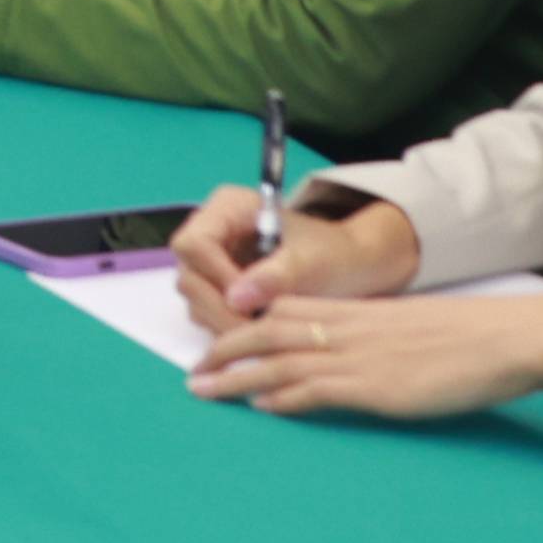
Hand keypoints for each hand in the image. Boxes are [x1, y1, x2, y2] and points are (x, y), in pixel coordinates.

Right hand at [168, 183, 419, 333]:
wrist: (353, 268)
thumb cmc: (335, 254)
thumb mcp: (312, 261)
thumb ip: (276, 276)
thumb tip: (237, 299)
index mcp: (228, 208)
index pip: (194, 243)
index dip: (215, 276)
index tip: (248, 303)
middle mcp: (211, 231)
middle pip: (189, 274)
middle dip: (218, 307)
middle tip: (254, 333)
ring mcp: (211, 261)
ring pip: (194, 298)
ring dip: (222, 321)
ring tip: (262, 334)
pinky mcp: (217, 287)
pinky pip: (206, 312)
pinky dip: (227, 327)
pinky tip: (258, 334)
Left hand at [191, 284, 542, 423]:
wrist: (510, 338)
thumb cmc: (470, 336)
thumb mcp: (410, 327)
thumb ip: (373, 337)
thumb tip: (352, 355)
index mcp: (357, 311)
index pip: (285, 310)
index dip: (245, 324)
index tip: (219, 338)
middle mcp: (348, 329)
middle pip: (267, 332)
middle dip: (224, 350)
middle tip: (193, 371)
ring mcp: (359, 356)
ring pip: (279, 362)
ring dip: (236, 376)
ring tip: (204, 391)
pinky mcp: (375, 386)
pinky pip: (315, 389)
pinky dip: (282, 397)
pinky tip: (259, 406)